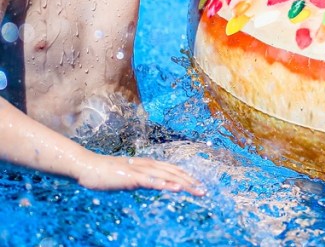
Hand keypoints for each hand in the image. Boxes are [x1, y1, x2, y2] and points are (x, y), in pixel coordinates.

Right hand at [75, 152, 205, 195]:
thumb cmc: (106, 173)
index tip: (198, 185)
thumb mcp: (130, 178)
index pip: (172, 170)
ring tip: (196, 190)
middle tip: (204, 191)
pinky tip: (173, 188)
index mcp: (148, 165)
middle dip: (190, 182)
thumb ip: (143, 180)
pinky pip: (150, 181)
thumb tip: (154, 184)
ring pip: (166, 176)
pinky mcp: (131, 177)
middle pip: (174, 172)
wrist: (88, 167)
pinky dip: (163, 183)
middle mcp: (147, 165)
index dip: (187, 177)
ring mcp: (140, 171)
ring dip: (182, 183)